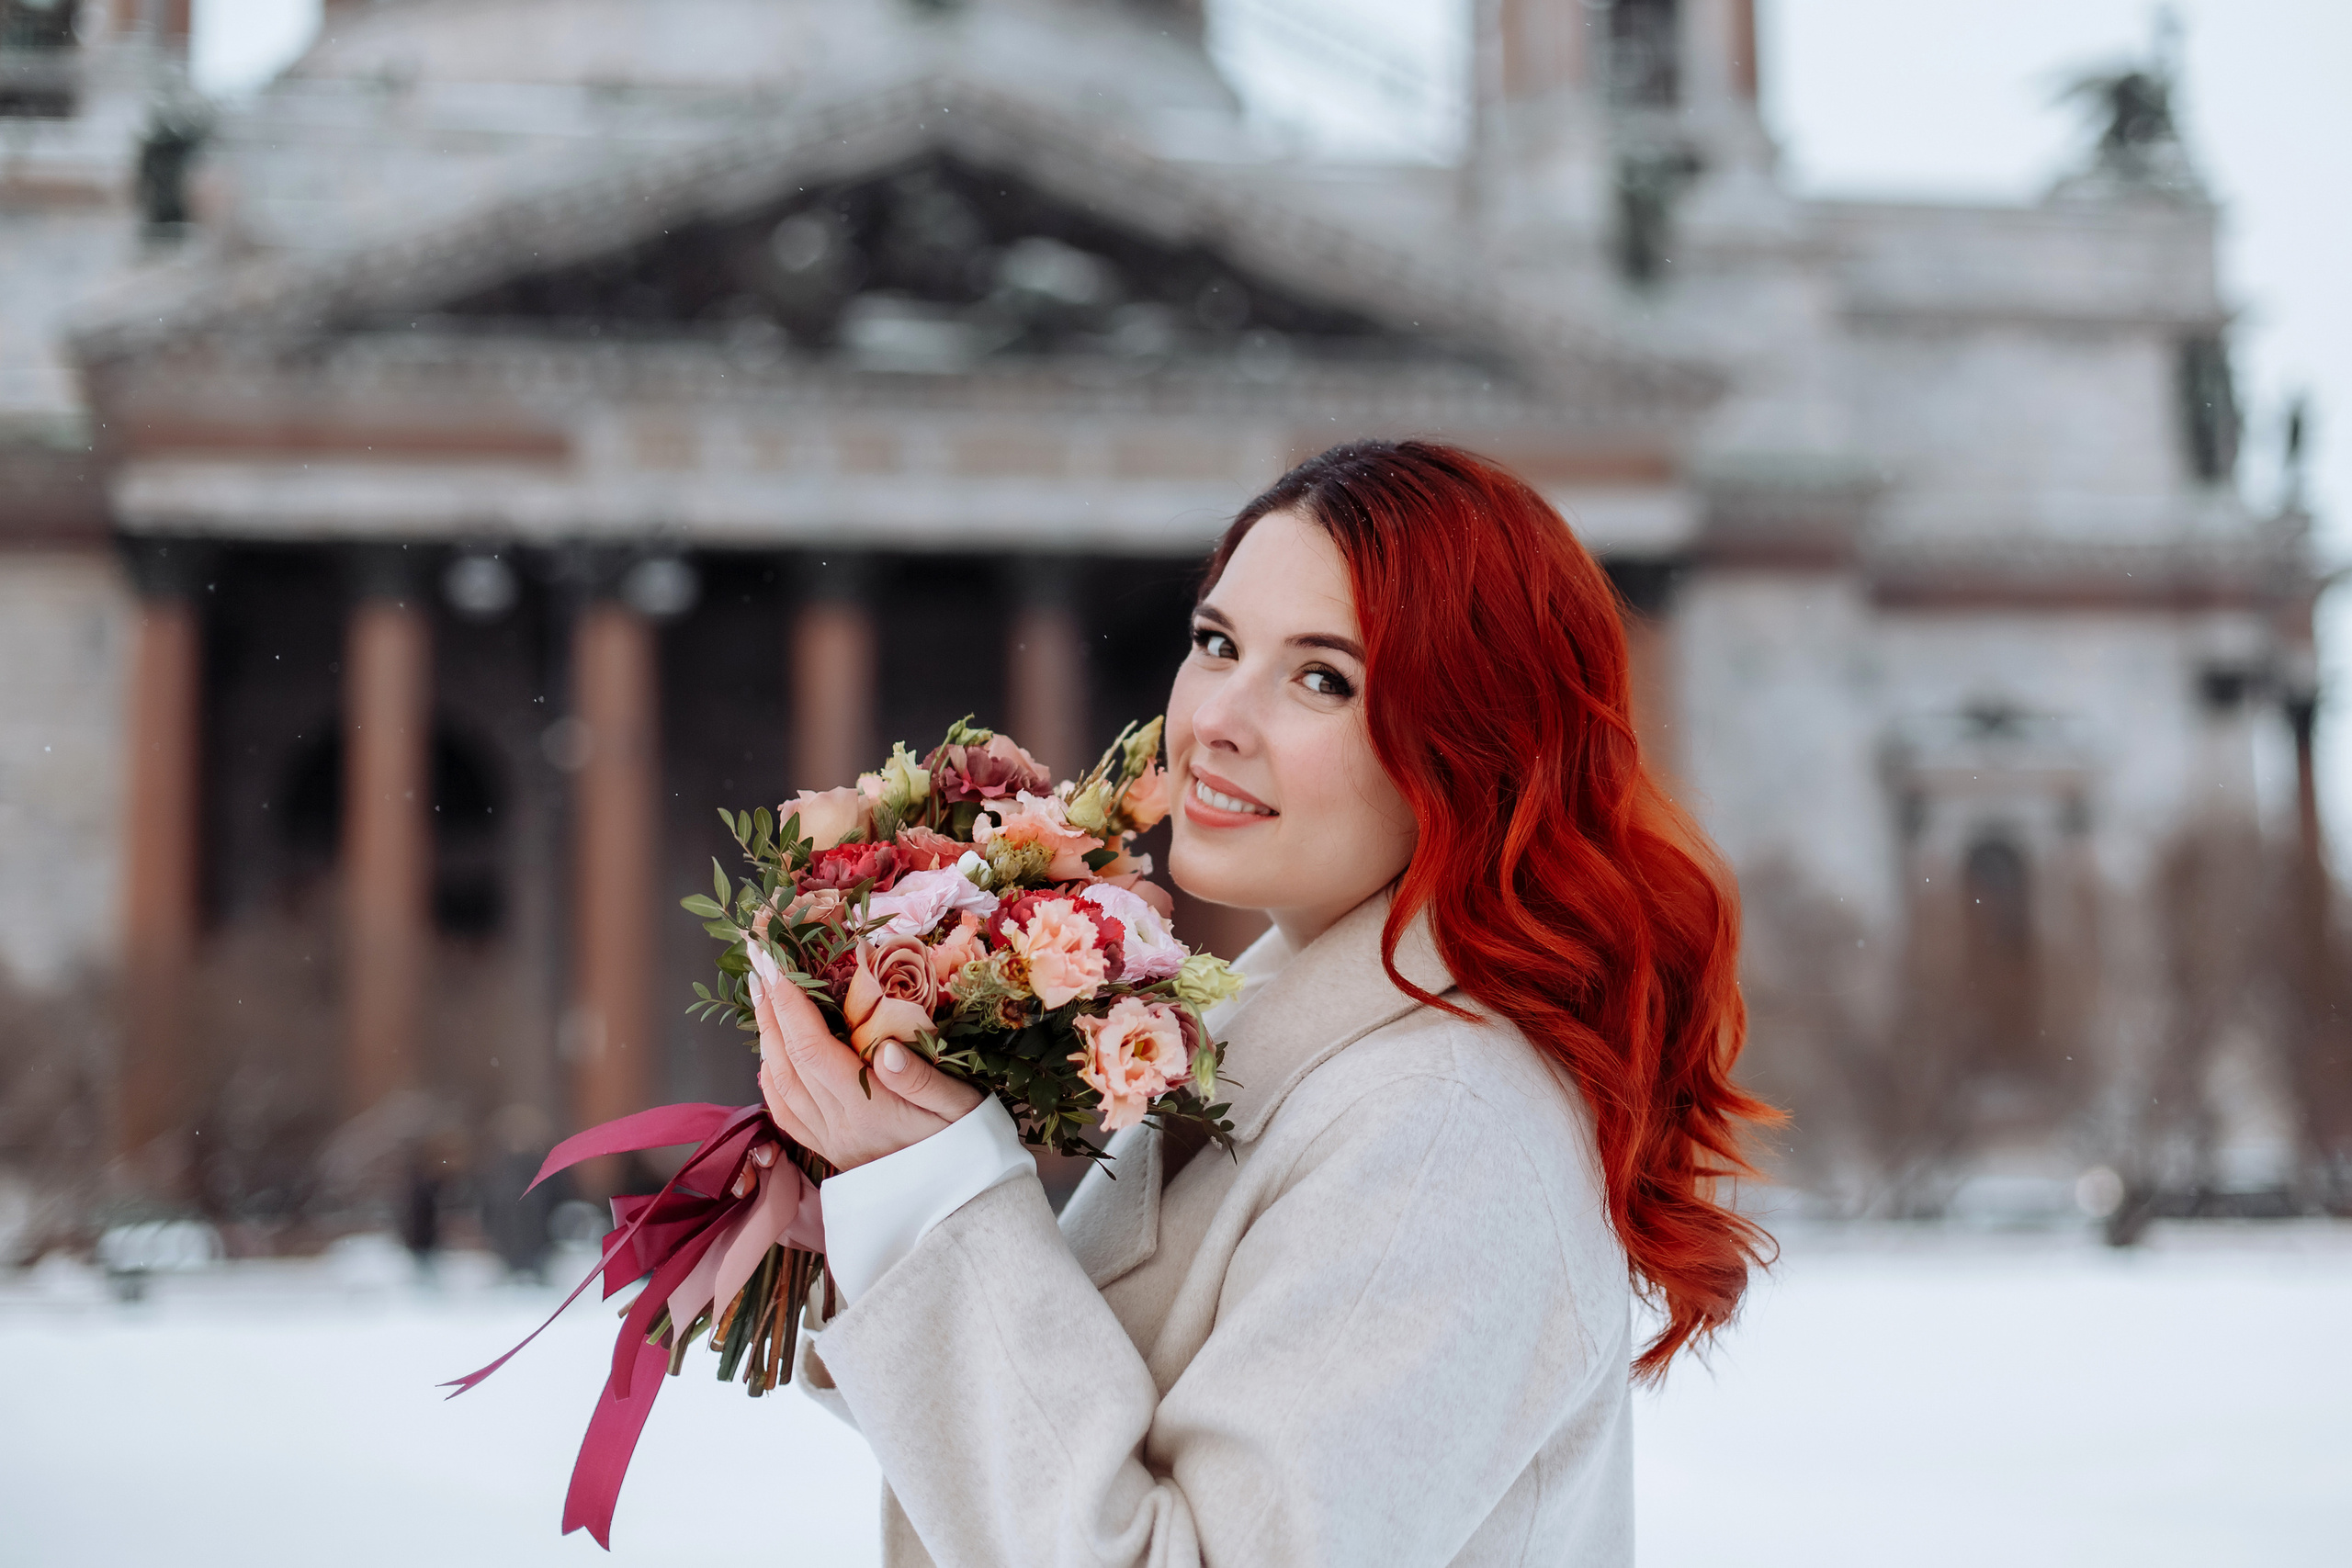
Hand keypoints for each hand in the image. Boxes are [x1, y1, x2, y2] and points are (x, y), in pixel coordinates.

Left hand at [750, 958, 983, 1170]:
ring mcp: (832, 1142)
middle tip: (760, 970)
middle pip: (788, 1064)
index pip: (814, 1050)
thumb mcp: (962, 1106)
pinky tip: (769, 1064)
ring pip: (781, 1089)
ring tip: (762, 1003)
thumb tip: (888, 1048)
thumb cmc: (969, 1147)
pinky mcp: (832, 1153)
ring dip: (766, 1042)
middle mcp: (840, 1126)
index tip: (778, 968)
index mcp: (870, 1109)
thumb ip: (923, 1079)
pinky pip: (787, 1118)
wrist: (964, 1206)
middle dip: (771, 1014)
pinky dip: (771, 1085)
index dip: (791, 1007)